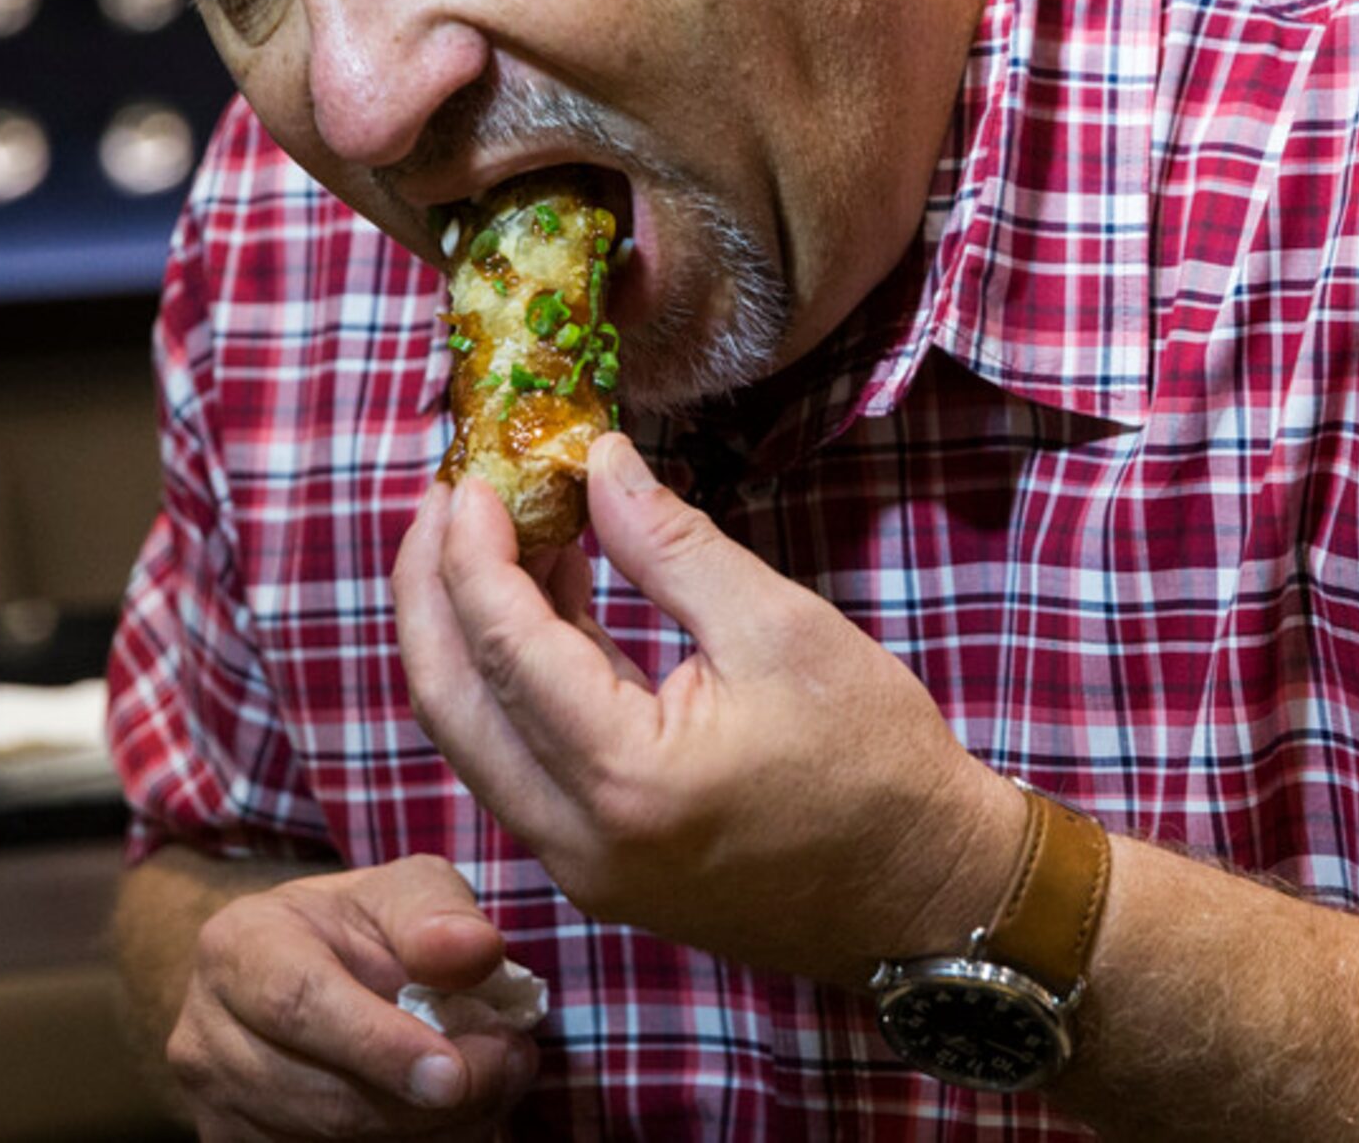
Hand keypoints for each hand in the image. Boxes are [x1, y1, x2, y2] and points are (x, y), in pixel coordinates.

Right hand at [166, 856, 536, 1140]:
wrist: (310, 976)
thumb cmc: (361, 928)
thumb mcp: (404, 891)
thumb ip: (437, 915)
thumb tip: (475, 951)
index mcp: (237, 947)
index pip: (298, 1004)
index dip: (378, 1045)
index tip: (453, 1072)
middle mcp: (206, 1036)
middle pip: (316, 1096)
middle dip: (424, 1101)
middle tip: (510, 1067)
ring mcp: (214, 1108)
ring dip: (426, 1132)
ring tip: (493, 1087)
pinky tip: (451, 1120)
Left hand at [392, 434, 1020, 987]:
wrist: (929, 895)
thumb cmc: (875, 762)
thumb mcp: (780, 627)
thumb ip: (671, 545)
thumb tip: (598, 464)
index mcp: (624, 777)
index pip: (503, 647)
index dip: (472, 551)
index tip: (470, 476)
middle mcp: (577, 838)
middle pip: (449, 701)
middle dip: (429, 592)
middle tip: (443, 501)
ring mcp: (579, 866)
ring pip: (472, 738)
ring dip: (463, 636)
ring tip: (485, 538)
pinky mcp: (596, 869)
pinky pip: (516, 765)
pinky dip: (510, 683)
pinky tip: (544, 607)